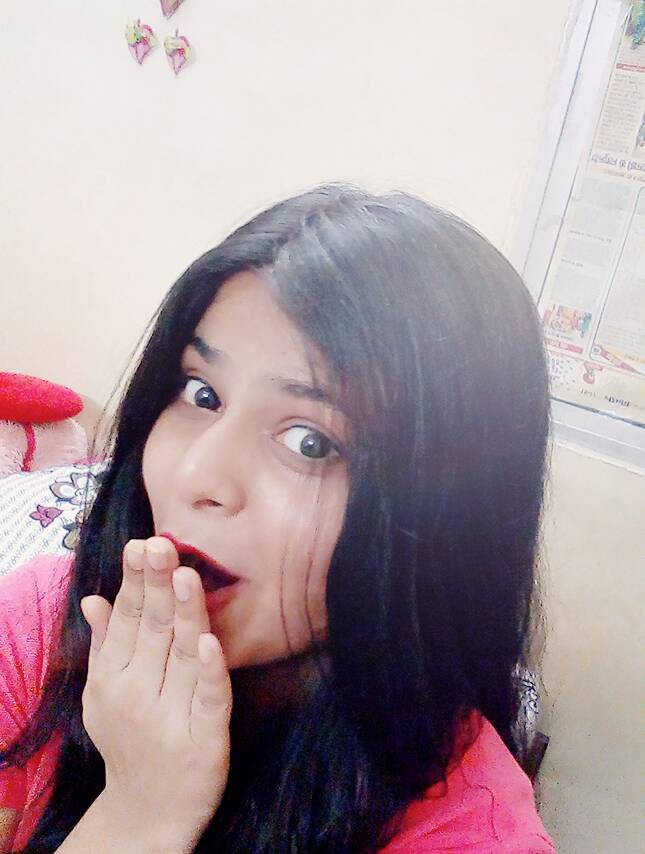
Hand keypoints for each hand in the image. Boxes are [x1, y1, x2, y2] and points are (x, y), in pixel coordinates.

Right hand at [79, 537, 231, 842]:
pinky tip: (211, 642)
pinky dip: (211, 672)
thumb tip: (95, 598)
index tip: (141, 544)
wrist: (149, 812)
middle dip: (157, 585)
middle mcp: (139, 694)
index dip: (136, 581)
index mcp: (115, 678)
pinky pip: (209, 699)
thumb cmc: (130, 740)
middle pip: (154, 630)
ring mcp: (173, 716)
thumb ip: (104, 645)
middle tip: (160, 545)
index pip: (128, 619)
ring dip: (185, 615)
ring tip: (184, 576)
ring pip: (183, 655)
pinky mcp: (206, 738)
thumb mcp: (104, 694)